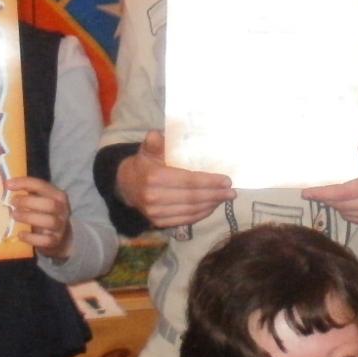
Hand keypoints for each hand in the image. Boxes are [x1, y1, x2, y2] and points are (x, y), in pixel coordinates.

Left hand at [9, 176, 72, 256]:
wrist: (60, 236)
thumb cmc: (44, 213)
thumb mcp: (40, 200)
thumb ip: (28, 193)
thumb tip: (6, 186)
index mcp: (58, 196)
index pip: (42, 186)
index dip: (25, 183)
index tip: (8, 184)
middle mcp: (62, 210)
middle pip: (50, 204)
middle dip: (28, 202)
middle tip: (12, 202)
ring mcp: (60, 227)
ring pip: (49, 221)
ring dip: (29, 217)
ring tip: (14, 215)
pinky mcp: (56, 241)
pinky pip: (45, 240)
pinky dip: (31, 238)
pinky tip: (20, 234)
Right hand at [114, 131, 233, 229]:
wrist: (126, 186)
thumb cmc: (144, 164)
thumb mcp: (148, 149)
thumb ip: (155, 142)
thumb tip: (158, 134)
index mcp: (154, 177)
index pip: (188, 181)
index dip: (209, 181)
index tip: (226, 180)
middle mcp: (154, 197)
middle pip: (192, 198)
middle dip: (215, 195)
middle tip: (231, 192)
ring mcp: (155, 213)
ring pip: (190, 211)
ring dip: (211, 205)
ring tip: (224, 198)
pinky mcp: (158, 222)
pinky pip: (185, 220)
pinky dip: (201, 214)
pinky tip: (212, 207)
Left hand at [302, 140, 357, 227]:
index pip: (344, 192)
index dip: (324, 193)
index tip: (306, 192)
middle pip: (342, 204)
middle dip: (325, 199)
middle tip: (311, 192)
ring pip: (346, 212)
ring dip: (333, 204)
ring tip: (325, 195)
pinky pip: (353, 218)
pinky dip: (344, 210)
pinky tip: (340, 201)